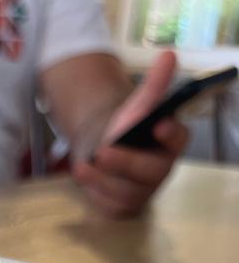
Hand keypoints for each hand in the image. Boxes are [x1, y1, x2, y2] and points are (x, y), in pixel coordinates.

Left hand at [73, 51, 189, 217]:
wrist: (106, 150)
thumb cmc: (127, 129)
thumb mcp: (137, 106)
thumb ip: (153, 85)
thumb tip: (168, 55)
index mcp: (171, 142)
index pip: (179, 139)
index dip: (171, 134)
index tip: (159, 125)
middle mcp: (161, 170)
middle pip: (149, 172)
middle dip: (126, 163)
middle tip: (104, 151)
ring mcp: (143, 192)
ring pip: (125, 192)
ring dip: (101, 179)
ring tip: (83, 165)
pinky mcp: (124, 207)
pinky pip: (109, 205)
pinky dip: (93, 191)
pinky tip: (84, 176)